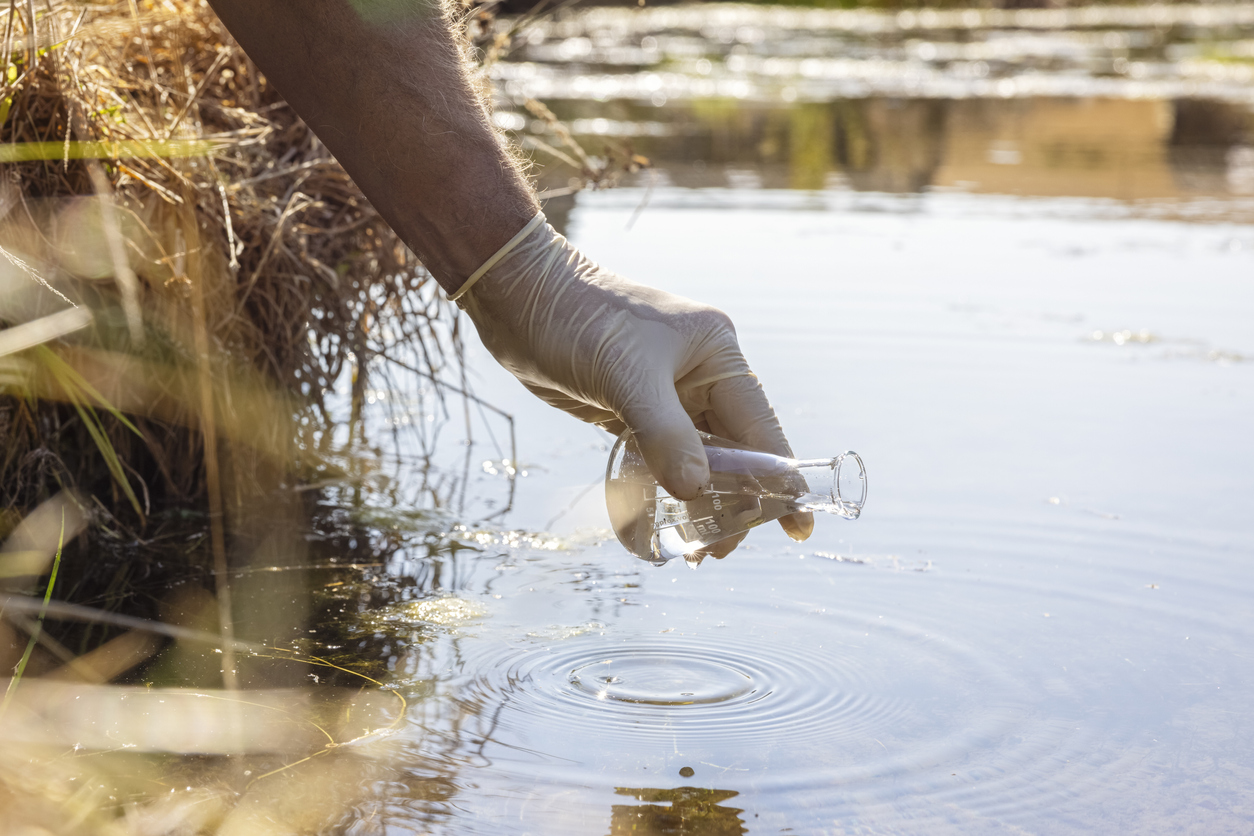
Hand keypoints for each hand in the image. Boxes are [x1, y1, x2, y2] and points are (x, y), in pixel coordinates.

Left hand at [454, 216, 812, 553]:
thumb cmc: (577, 320)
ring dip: (699, 502)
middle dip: (733, 502)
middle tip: (716, 551)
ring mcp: (668, 394)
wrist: (517, 296)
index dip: (779, 479)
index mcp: (717, 354)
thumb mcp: (625, 376)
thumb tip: (697, 491)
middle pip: (734, 451)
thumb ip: (664, 435)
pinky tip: (666, 521)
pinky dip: (667, 488)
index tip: (796, 526)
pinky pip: (663, 458)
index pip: (760, 427)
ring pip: (699, 459)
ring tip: (694, 550)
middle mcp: (700, 375)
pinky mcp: (633, 409)